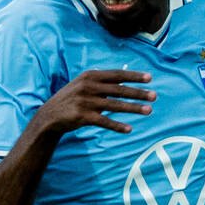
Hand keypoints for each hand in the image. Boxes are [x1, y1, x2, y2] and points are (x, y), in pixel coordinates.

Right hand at [35, 70, 155, 138]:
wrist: (50, 116)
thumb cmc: (71, 99)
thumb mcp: (83, 85)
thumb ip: (101, 82)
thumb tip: (124, 81)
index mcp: (90, 76)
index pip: (116, 75)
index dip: (134, 76)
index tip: (150, 78)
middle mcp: (88, 87)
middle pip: (119, 90)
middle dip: (138, 93)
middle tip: (154, 96)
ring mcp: (85, 101)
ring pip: (115, 106)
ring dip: (133, 109)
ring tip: (148, 111)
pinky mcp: (82, 116)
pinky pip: (104, 122)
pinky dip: (117, 126)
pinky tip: (129, 129)